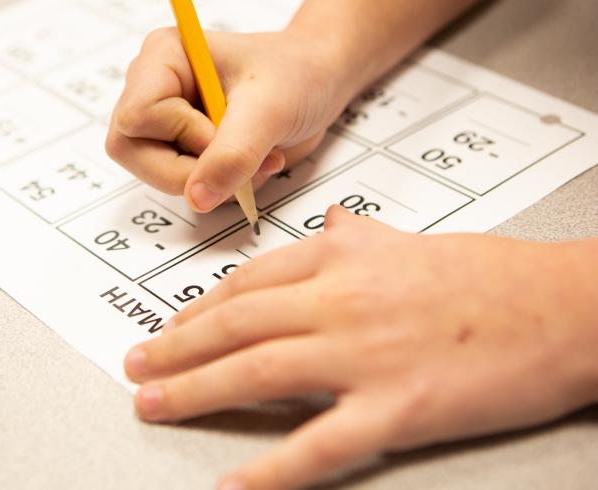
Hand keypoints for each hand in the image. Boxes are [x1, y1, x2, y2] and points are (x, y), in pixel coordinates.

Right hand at [105, 28, 348, 212]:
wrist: (319, 83)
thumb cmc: (297, 74)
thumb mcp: (271, 108)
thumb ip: (233, 153)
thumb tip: (197, 198)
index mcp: (163, 57)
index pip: (137, 116)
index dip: (182, 135)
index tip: (227, 131)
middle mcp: (151, 88)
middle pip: (131, 150)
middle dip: (191, 168)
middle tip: (243, 157)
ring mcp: (162, 122)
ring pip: (153, 174)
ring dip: (210, 181)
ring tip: (253, 158)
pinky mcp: (178, 149)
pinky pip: (181, 186)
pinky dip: (218, 187)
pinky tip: (248, 164)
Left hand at [123, 206, 597, 489]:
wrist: (561, 306)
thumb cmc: (487, 274)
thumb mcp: (406, 238)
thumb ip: (353, 235)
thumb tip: (324, 226)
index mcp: (339, 256)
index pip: (245, 284)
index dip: (196, 310)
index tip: (169, 328)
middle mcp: (339, 300)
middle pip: (233, 326)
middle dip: (173, 349)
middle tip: (135, 366)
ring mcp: (363, 355)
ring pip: (255, 373)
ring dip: (192, 391)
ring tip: (152, 404)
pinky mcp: (395, 410)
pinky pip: (317, 445)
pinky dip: (267, 471)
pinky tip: (230, 484)